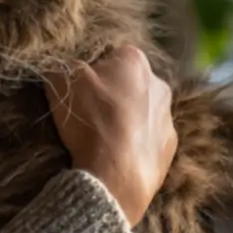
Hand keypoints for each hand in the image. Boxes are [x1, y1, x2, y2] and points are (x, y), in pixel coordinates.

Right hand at [44, 46, 176, 227]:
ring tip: (103, 139)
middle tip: (91, 114)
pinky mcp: (170, 149)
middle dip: (114, 94)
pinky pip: (149, 140)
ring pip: (142, 112)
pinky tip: (117, 157)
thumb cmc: (90, 119)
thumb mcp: (61, 81)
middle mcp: (159, 85)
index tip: (80, 90)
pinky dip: (136, 145)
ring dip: (127, 120)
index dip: (93, 72)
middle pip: (130, 84)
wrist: (113, 176)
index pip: (111, 56)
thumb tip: (65, 71)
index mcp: (135, 61)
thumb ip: (63, 67)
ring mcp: (168, 118)